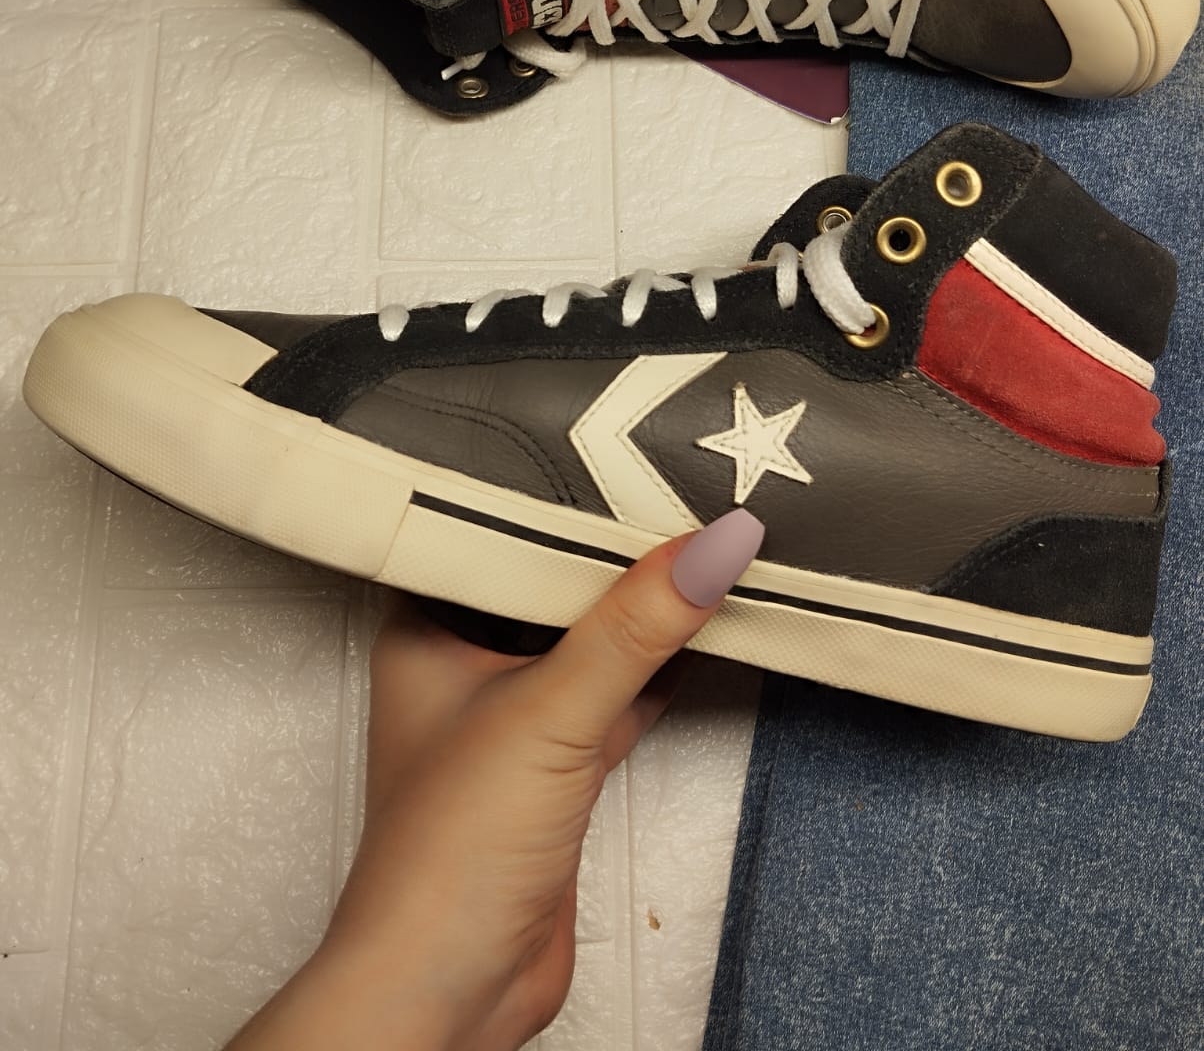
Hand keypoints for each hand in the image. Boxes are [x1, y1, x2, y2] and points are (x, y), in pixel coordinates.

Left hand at [225, 507, 763, 1050]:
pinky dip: (660, 671)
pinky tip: (703, 634)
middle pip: (552, 582)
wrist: (451, 990)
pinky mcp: (558, 768)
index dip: (560, 489)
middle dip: (615, 547)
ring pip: (590, 640)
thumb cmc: (446, 855)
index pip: (498, 531)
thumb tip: (713, 543)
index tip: (629, 444)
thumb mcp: (551, 712)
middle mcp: (465, 663)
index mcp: (429, 627)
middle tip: (683, 482)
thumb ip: (635, 626)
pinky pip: (618, 695)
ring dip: (644, 610)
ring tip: (707, 541)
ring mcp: (513, 717)